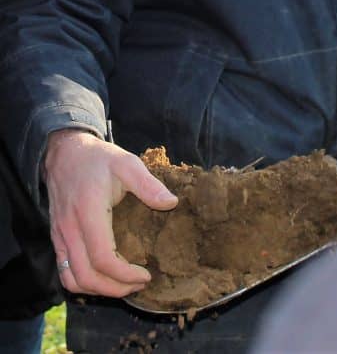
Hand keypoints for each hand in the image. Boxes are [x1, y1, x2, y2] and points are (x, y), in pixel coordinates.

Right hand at [44, 129, 176, 297]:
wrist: (65, 153)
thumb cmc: (98, 159)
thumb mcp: (127, 163)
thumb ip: (148, 184)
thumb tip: (172, 203)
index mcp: (88, 211)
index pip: (103, 258)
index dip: (125, 274)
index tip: (146, 274)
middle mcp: (70, 228)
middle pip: (87, 277)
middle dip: (115, 289)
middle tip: (140, 284)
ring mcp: (60, 236)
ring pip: (72, 280)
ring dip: (98, 290)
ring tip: (124, 285)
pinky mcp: (57, 239)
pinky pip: (65, 272)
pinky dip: (83, 283)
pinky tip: (104, 278)